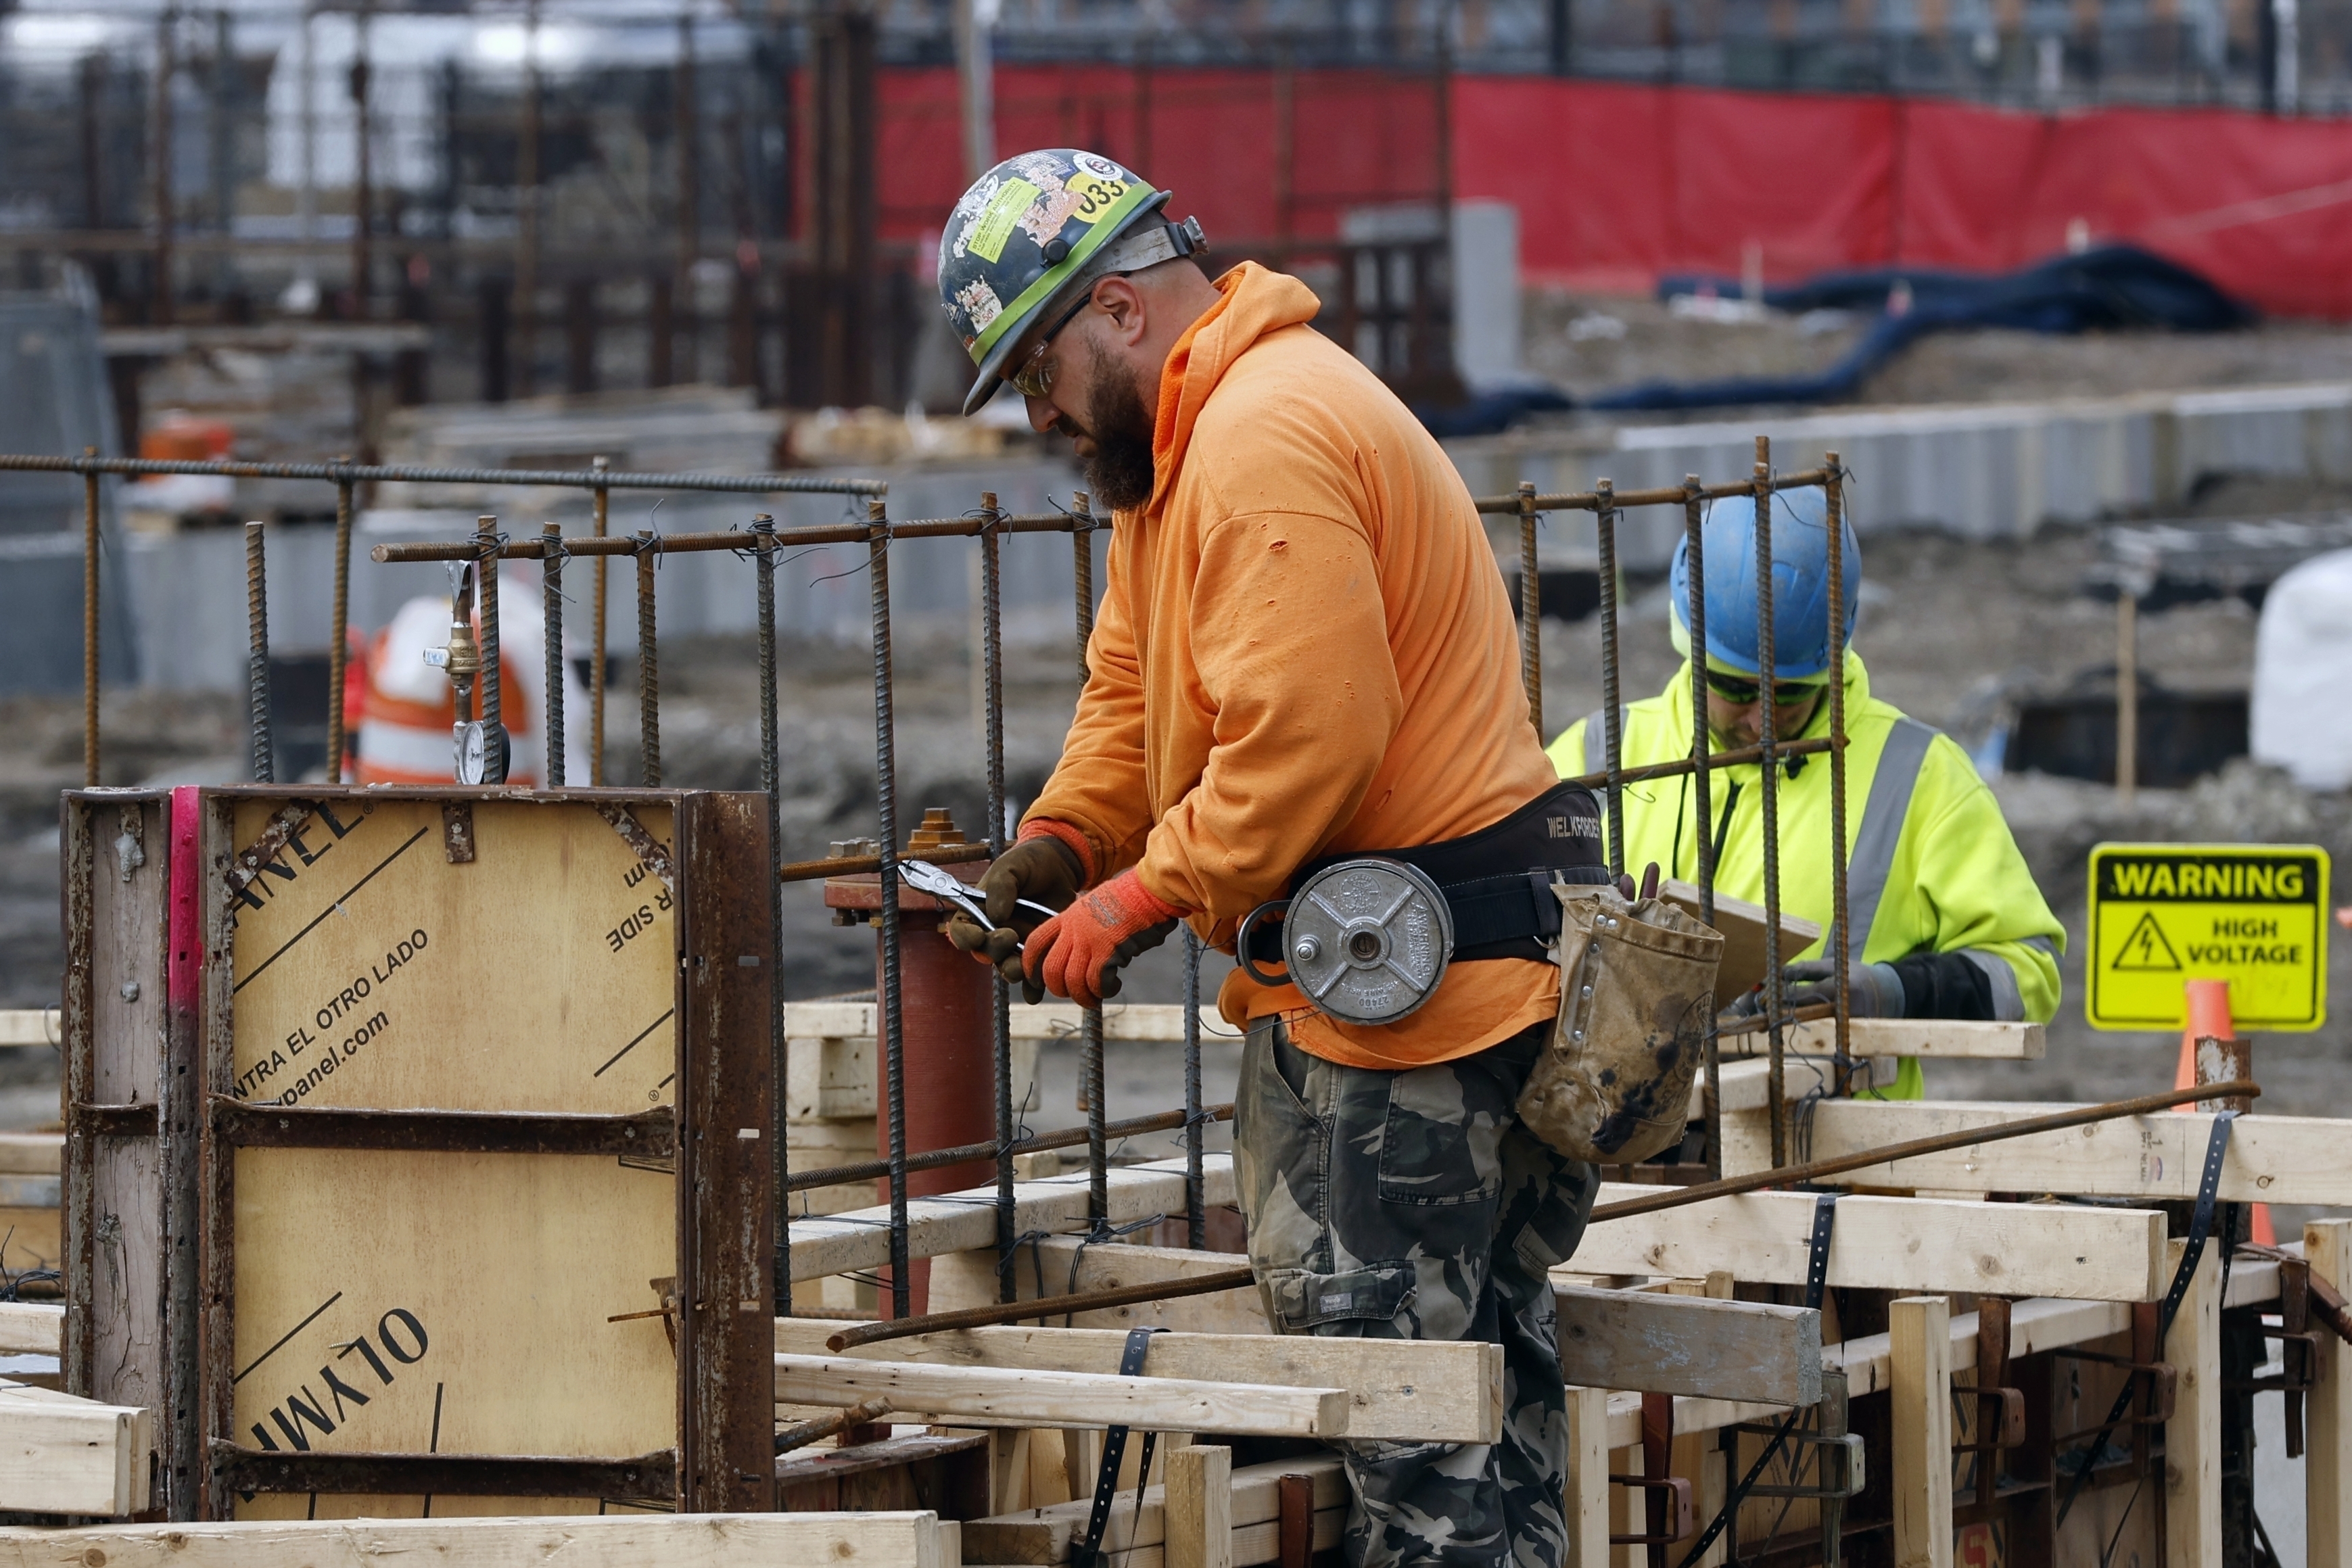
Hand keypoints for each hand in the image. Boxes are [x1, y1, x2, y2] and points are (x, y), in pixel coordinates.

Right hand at [943, 827, 1086, 983]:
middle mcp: (994, 932)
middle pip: (985, 953)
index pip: (962, 930)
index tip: (978, 936)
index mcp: (979, 912)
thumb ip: (1002, 886)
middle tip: (1009, 936)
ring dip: (1013, 971)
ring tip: (1024, 966)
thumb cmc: (1029, 863)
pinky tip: (1038, 991)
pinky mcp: (1038, 951)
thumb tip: (996, 914)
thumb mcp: (1012, 866)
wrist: (1061, 867)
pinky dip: (1034, 987)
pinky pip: (1032, 976)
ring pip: (1007, 968)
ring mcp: (1017, 944)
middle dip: (994, 950)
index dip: (965, 937)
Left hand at [1022, 870, 1180, 1009]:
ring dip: (1083, 996)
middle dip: (1058, 989)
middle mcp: (1074, 930)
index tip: (1036, 981)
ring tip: (1094, 998)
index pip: (1035, 943)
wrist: (1148, 890)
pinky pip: (1097, 983)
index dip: (1030, 966)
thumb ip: (1084, 927)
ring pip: (1072, 982)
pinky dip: (1104, 991)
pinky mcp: (1109, 952)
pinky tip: (1114, 986)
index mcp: (1067, 917)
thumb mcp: (1095, 905)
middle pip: (1050, 970)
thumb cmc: (1130, 897)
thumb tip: (1088, 952)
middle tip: (1072, 993)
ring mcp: (1090, 941)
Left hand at [1723, 959, 1905, 1020]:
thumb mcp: (1833, 965)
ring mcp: (1848, 1027)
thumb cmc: (1858, 975)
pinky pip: (1823, 1036)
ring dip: (1787, 1027)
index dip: (1780, 999)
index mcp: (1838, 990)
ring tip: (1764, 1027)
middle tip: (1756, 1021)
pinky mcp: (1851, 1037)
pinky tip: (1788, 1033)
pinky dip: (1805, 1034)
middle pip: (1803, 1016)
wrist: (1892, 994)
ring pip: (1811, 1029)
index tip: (1761, 1001)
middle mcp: (1843, 1011)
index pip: (1803, 996)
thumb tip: (1775, 975)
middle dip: (1779, 1017)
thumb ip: (1805, 970)